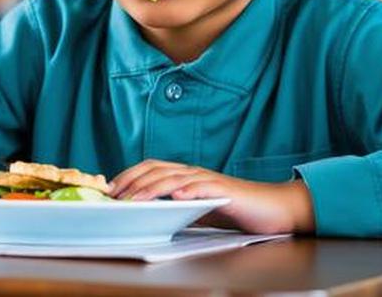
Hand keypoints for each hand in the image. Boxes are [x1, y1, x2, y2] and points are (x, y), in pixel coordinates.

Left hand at [110, 159, 314, 234]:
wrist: (270, 208)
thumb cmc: (233, 209)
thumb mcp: (196, 208)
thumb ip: (175, 207)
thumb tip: (147, 213)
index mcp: (185, 175)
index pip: (151, 168)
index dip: (129, 175)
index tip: (111, 189)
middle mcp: (194, 173)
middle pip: (157, 170)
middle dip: (133, 182)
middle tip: (115, 196)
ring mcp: (209, 180)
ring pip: (175, 178)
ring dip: (152, 188)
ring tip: (136, 199)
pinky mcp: (225, 191)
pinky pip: (204, 188)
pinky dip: (189, 190)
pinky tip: (177, 196)